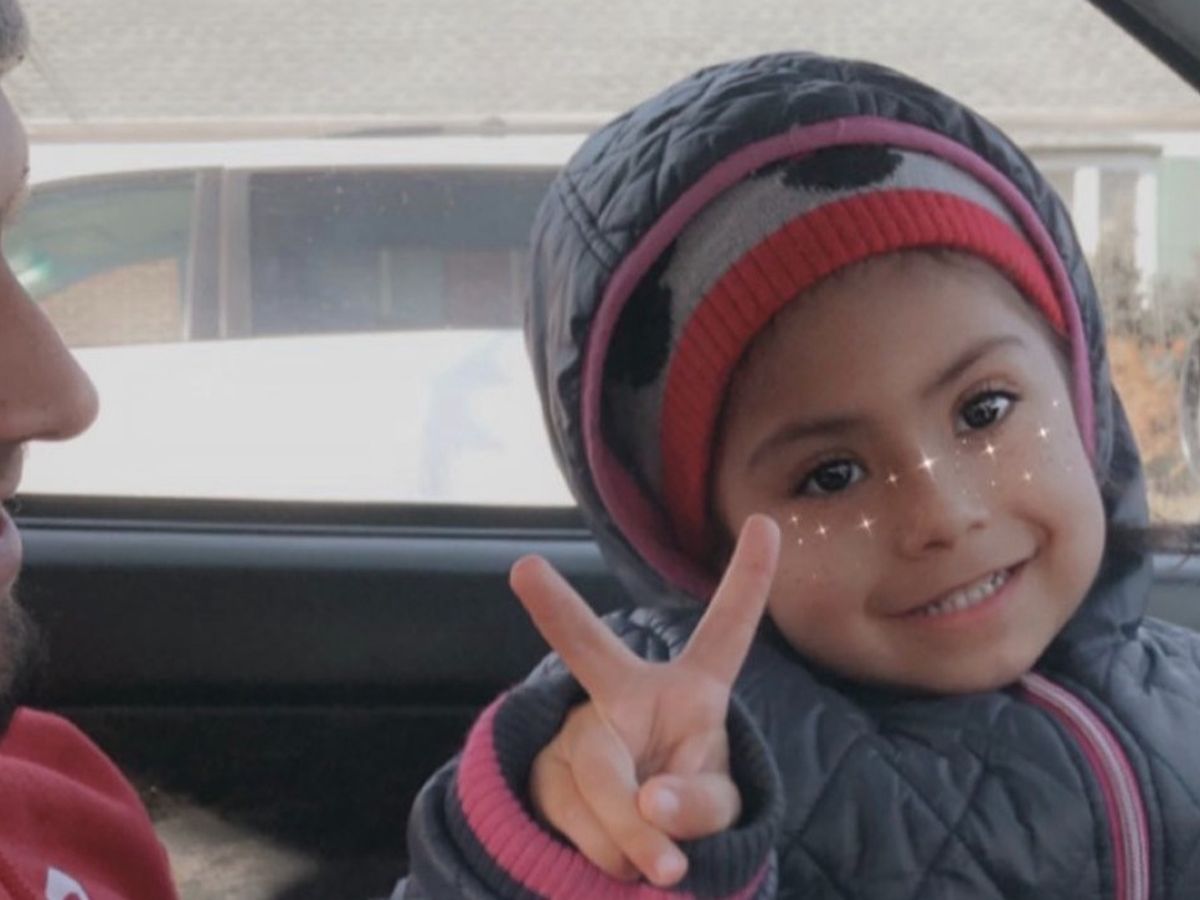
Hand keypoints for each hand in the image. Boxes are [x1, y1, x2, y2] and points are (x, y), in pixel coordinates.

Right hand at [509, 514, 780, 886]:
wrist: (620, 836)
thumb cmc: (685, 800)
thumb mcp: (717, 807)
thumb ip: (701, 805)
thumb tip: (647, 804)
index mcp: (692, 689)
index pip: (727, 631)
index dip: (751, 578)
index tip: (766, 522)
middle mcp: (629, 692)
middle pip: (591, 652)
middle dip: (558, 608)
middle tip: (526, 570)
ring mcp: (581, 729)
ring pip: (605, 781)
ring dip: (636, 838)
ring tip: (653, 858)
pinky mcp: (546, 769)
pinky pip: (582, 824)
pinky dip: (609, 854)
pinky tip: (615, 851)